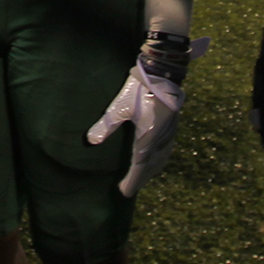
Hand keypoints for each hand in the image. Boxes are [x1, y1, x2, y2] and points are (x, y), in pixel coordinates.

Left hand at [85, 31, 207, 195]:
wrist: (163, 70)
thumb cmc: (140, 88)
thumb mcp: (120, 106)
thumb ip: (107, 124)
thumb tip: (91, 140)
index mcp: (148, 137)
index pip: (139, 166)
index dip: (132, 181)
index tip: (123, 192)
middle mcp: (161, 139)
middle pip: (151, 166)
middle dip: (141, 179)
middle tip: (130, 188)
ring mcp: (169, 133)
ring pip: (161, 158)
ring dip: (151, 170)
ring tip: (143, 177)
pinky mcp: (172, 125)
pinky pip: (167, 149)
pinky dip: (160, 159)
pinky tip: (156, 156)